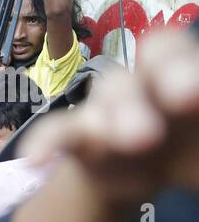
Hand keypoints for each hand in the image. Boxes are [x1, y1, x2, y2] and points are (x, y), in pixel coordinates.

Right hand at [22, 27, 198, 203]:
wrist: (146, 172)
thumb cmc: (190, 145)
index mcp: (176, 74)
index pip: (171, 48)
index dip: (179, 66)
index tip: (193, 97)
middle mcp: (140, 84)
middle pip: (140, 72)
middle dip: (154, 88)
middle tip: (171, 117)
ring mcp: (106, 110)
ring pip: (104, 101)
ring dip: (117, 118)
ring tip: (134, 142)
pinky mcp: (79, 140)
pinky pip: (57, 133)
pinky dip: (45, 144)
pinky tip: (38, 163)